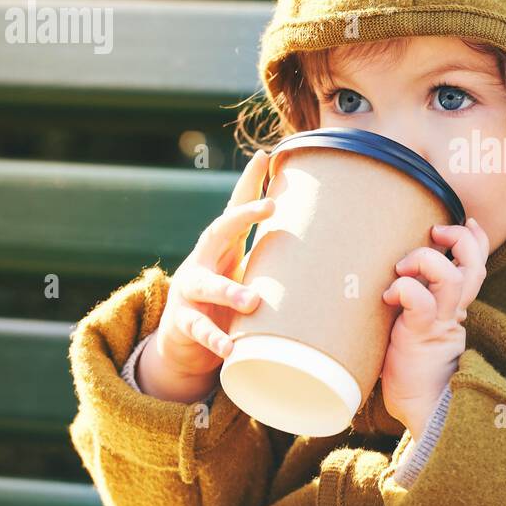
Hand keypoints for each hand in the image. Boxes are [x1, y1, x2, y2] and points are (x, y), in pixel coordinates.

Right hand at [136, 149, 275, 401]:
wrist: (184, 339)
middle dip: (242, 216)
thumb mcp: (246, 273)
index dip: (248, 183)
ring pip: (207, 285)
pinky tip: (230, 348)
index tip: (265, 157)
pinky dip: (216, 339)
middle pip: (218, 231)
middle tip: (270, 206)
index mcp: (221, 247)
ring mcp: (189, 291)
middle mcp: (202, 261)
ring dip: (230, 291)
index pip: (233, 209)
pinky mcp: (184, 322)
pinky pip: (199, 329)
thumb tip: (321, 237)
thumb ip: (271, 258)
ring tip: (253, 301)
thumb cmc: (225, 298)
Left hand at [379, 217, 489, 437]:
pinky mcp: (423, 336)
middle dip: (461, 240)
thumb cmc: (412, 375)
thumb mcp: (414, 330)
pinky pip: (422, 302)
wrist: (422, 414)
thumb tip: (387, 284)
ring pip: (452, 278)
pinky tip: (390, 293)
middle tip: (438, 233)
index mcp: (454, 309)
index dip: (476, 241)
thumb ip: (413, 307)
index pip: (476, 266)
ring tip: (404, 267)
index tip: (468, 222)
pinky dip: (407, 289)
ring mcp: (440, 324)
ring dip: (428, 261)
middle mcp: (453, 313)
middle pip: (473, 266)